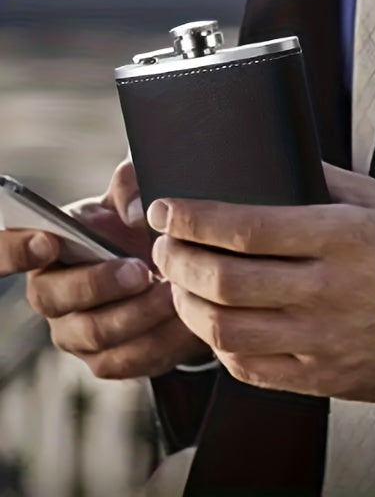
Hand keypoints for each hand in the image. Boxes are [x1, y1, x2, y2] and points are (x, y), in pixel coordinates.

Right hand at [25, 158, 208, 378]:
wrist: (175, 268)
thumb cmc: (141, 226)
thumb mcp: (138, 197)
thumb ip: (132, 186)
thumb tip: (135, 212)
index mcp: (47, 247)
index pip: (5, 250)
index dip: (14, 250)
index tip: (47, 241)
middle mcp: (50, 293)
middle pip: (55, 298)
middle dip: (100, 283)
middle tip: (141, 271)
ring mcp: (75, 332)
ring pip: (95, 334)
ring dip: (138, 314)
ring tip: (173, 293)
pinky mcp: (107, 359)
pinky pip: (127, 360)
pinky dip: (159, 340)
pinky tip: (185, 319)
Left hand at [149, 163, 374, 400]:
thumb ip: (327, 180)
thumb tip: (277, 162)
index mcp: (344, 238)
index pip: (249, 227)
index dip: (196, 217)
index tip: (168, 208)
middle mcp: (329, 290)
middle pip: (225, 280)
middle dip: (177, 259)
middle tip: (164, 244)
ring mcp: (323, 340)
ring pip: (227, 329)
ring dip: (186, 303)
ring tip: (179, 282)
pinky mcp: (322, 376)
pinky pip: (250, 368)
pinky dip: (220, 345)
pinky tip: (216, 323)